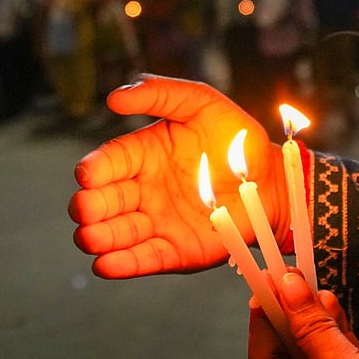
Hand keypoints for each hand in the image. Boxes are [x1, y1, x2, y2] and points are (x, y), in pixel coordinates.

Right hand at [68, 74, 288, 277]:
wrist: (272, 180)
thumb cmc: (237, 139)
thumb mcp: (203, 103)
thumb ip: (161, 94)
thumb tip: (114, 98)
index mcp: (142, 155)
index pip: (109, 162)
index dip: (96, 168)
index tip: (87, 174)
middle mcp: (143, 191)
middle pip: (105, 201)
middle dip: (90, 206)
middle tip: (85, 209)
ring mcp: (158, 222)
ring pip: (118, 233)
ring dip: (100, 238)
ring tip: (90, 239)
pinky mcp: (177, 250)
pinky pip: (147, 258)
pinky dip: (125, 264)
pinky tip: (107, 265)